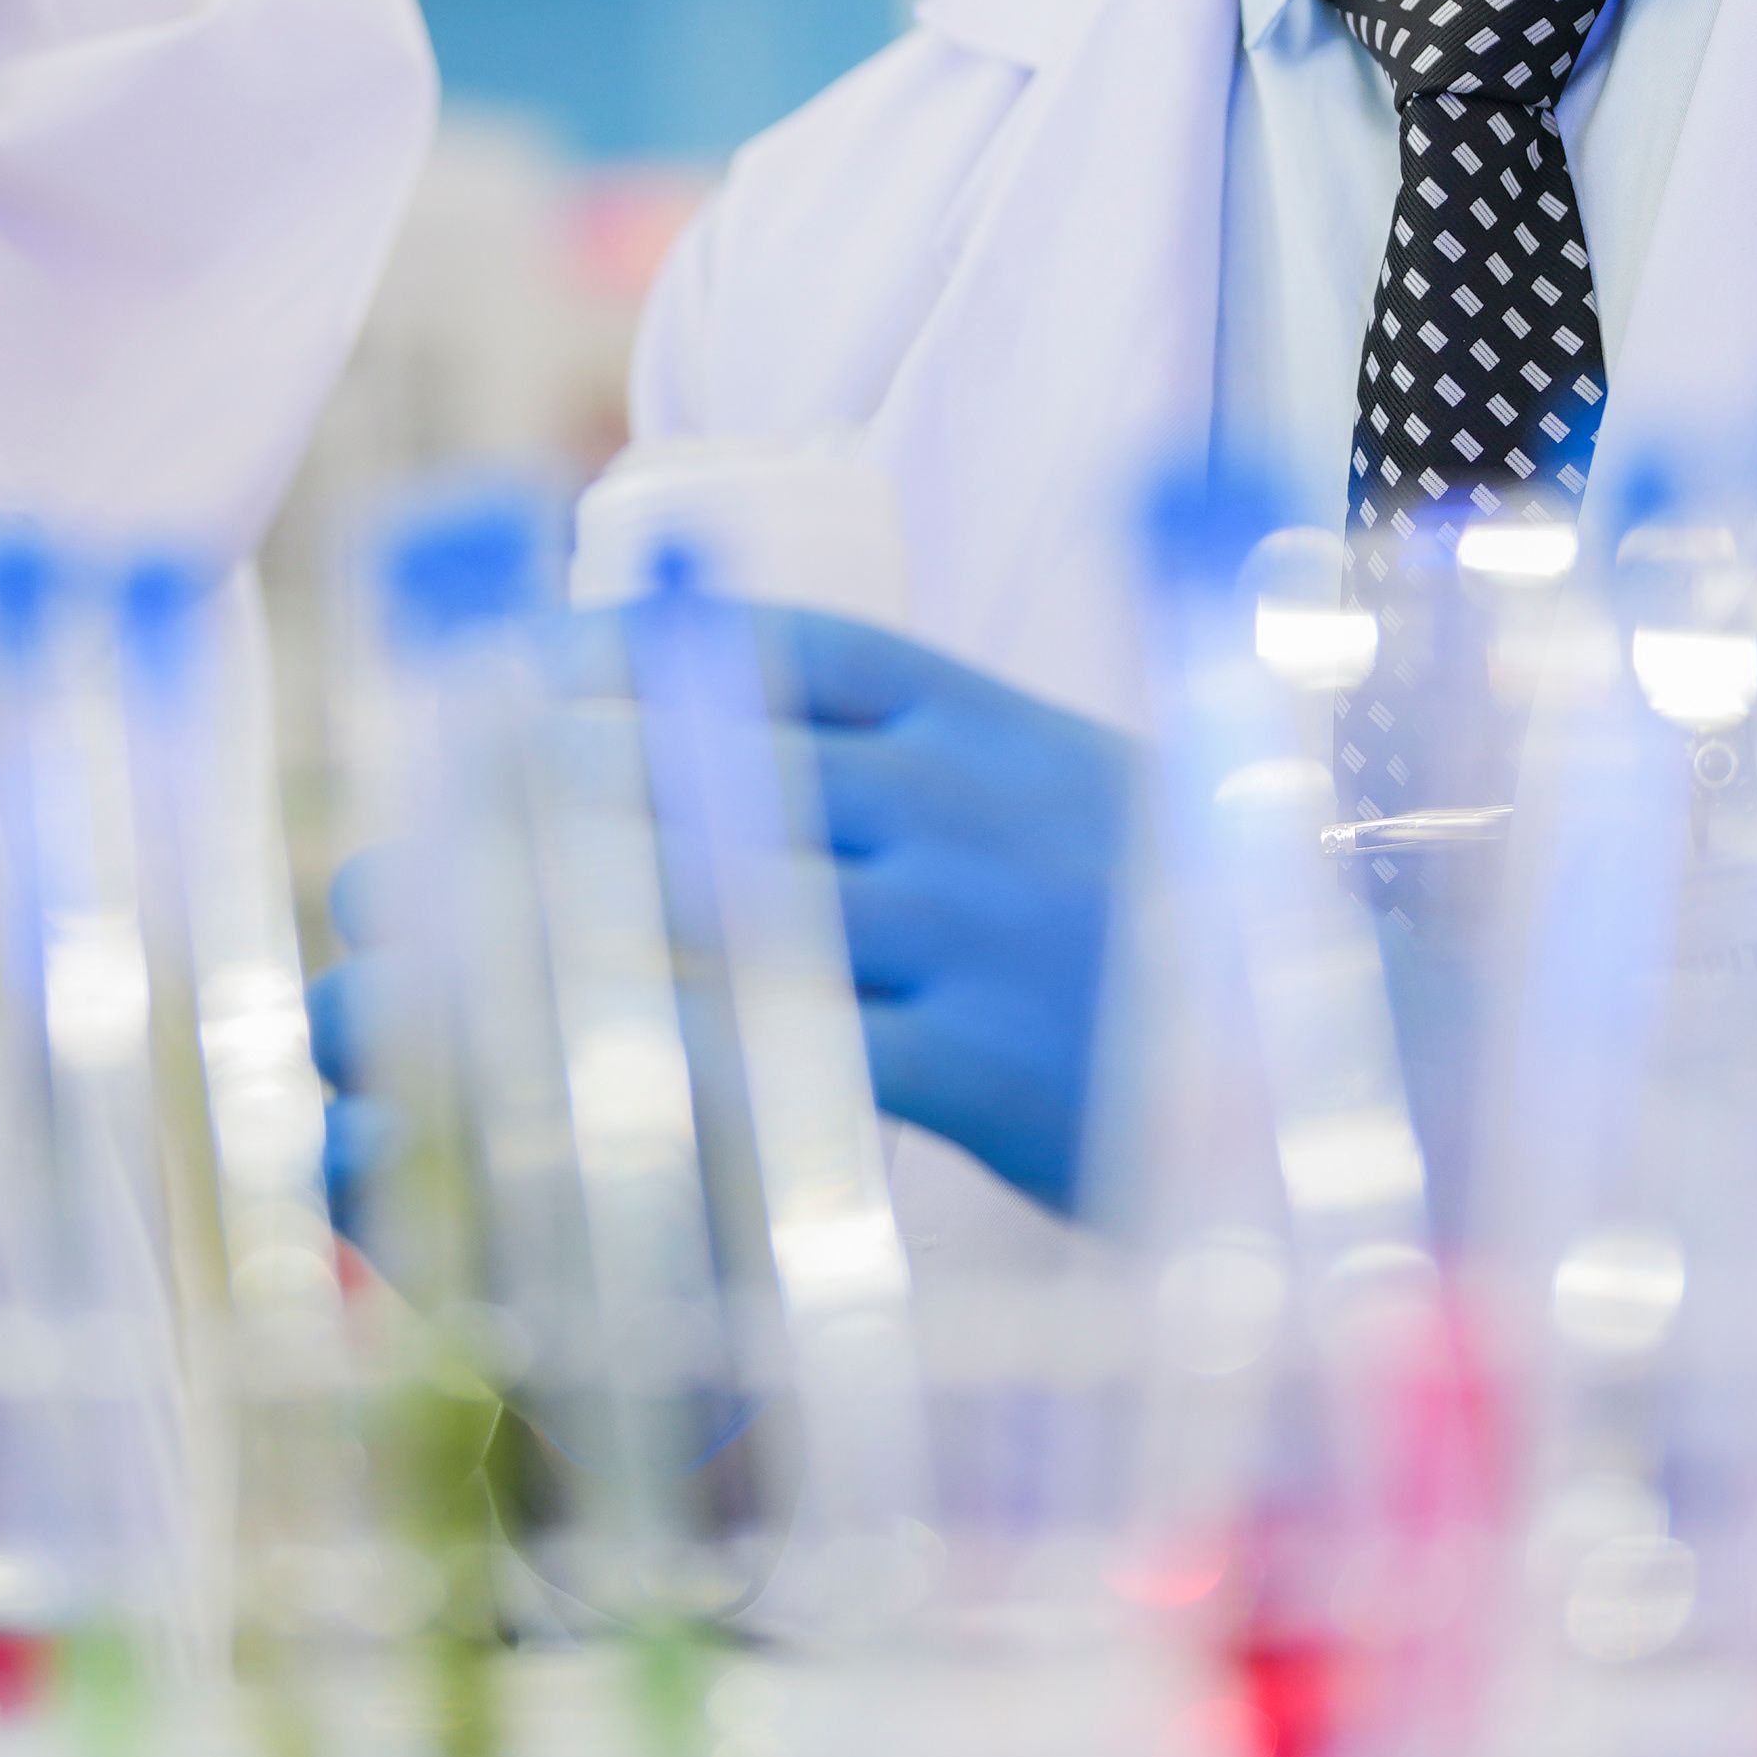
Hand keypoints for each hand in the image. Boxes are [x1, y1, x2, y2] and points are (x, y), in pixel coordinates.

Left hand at [300, 612, 1139, 1231]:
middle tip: (366, 876)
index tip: (473, 696)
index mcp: (983, 720)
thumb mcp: (1085, 810)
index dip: (598, 665)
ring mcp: (966, 925)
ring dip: (532, 947)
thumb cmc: (1210, 949)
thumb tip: (781, 786)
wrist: (1390, 1060)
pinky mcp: (978, 1065)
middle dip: (508, 819)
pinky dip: (648, 1071)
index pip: (755, 655)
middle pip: (685, 772)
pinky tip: (545, 1102)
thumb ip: (945, 789)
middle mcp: (958, 798)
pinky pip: (773, 1052)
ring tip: (395, 996)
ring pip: (701, 906)